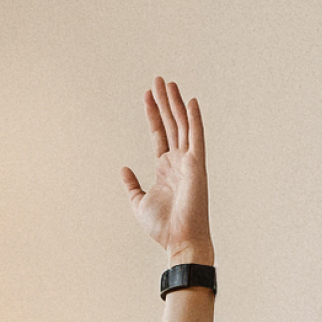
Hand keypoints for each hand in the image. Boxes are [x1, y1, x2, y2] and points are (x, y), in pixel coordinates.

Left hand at [121, 78, 212, 264]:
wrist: (180, 242)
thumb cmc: (164, 227)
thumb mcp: (139, 203)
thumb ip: (132, 185)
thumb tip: (123, 169)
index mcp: (166, 168)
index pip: (160, 134)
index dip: (153, 114)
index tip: (148, 95)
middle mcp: (179, 161)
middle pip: (171, 124)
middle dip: (164, 102)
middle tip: (158, 79)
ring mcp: (189, 162)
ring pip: (182, 125)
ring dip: (175, 104)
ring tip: (168, 83)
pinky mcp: (197, 165)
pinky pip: (196, 137)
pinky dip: (194, 119)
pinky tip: (190, 101)